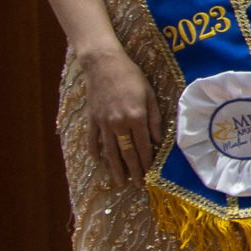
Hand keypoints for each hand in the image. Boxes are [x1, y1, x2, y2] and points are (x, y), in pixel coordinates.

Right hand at [83, 47, 164, 184]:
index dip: (147, 162)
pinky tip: (98, 162)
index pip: (143, 146)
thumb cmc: (131, 76)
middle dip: (132, 170)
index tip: (149, 175)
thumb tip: (158, 140)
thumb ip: (155, 119)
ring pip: (109, 151)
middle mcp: (119, 123)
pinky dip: (95, 152)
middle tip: (136, 186)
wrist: (104, 64)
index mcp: (136, 117)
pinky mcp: (92, 119)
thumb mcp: (150, 94)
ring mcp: (103, 123)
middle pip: (126, 153)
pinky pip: (93, 140)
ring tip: (119, 182)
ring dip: (114, 168)